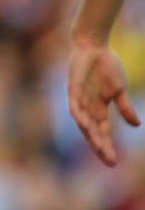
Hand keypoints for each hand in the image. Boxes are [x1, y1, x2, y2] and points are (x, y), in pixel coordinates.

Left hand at [68, 36, 140, 166]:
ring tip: (99, 148)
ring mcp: (79, 98)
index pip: (102, 133)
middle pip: (92, 132)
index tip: (114, 163)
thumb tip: (136, 126)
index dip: (107, 147)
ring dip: (90, 135)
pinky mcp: (73, 88)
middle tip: (109, 162)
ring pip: (83, 122)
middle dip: (99, 147)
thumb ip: (124, 107)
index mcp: (99, 108)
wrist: (93, 46)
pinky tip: (84, 124)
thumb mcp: (119, 90)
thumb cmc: (105, 67)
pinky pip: (74, 104)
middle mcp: (87, 107)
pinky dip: (79, 115)